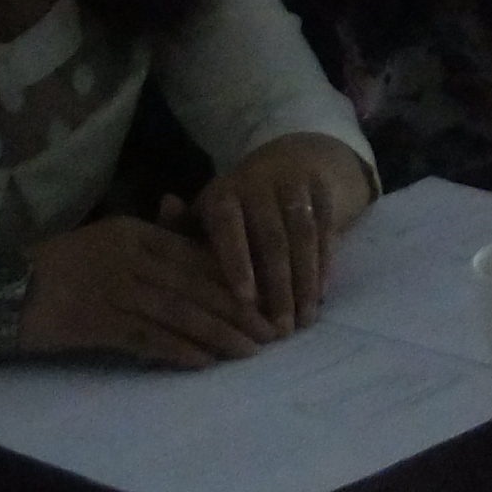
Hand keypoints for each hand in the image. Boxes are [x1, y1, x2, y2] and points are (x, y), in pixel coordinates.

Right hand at [22, 214, 277, 367]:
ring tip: (250, 351)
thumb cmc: (56, 269)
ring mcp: (114, 289)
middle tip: (273, 331)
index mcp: (135, 233)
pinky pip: (148, 338)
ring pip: (180, 313)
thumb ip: (150, 250)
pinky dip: (179, 351)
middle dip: (240, 310)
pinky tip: (204, 363)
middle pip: (198, 285)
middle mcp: (130, 257)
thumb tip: (199, 272)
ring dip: (219, 334)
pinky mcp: (97, 322)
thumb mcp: (105, 245)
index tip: (268, 297)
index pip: (197, 255)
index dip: (236, 278)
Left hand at [174, 136, 372, 333]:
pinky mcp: (322, 187)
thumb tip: (165, 218)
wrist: (291, 160)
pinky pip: (325, 230)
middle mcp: (260, 183)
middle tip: (280, 331)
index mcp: (225, 194)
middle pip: (272, 239)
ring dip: (305, 281)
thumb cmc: (238, 205)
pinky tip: (320, 294)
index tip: (246, 300)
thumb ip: (181, 229)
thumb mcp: (207, 214)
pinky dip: (324, 263)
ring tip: (304, 320)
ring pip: (303, 237)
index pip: (229, 227)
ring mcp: (295, 183)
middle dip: (278, 287)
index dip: (238, 262)